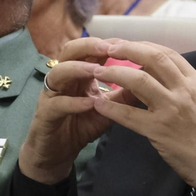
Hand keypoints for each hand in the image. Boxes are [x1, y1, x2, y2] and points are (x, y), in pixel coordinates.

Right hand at [18, 37, 119, 184]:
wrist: (58, 152)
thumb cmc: (82, 125)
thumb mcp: (108, 108)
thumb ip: (125, 94)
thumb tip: (150, 80)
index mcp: (78, 73)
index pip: (89, 50)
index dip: (105, 44)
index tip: (125, 43)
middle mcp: (63, 78)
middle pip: (69, 51)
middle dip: (88, 47)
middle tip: (108, 49)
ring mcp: (52, 94)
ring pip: (58, 72)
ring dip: (78, 69)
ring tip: (97, 71)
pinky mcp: (45, 114)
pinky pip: (57, 104)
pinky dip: (72, 102)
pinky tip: (88, 103)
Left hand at [93, 40, 195, 194]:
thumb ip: (182, 85)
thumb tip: (156, 72)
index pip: (167, 53)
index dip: (143, 45)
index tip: (126, 44)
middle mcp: (185, 90)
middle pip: (153, 58)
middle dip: (127, 49)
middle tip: (107, 50)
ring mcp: (172, 109)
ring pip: (138, 80)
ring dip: (114, 73)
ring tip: (97, 73)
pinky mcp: (159, 129)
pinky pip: (129, 114)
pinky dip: (111, 107)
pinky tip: (98, 104)